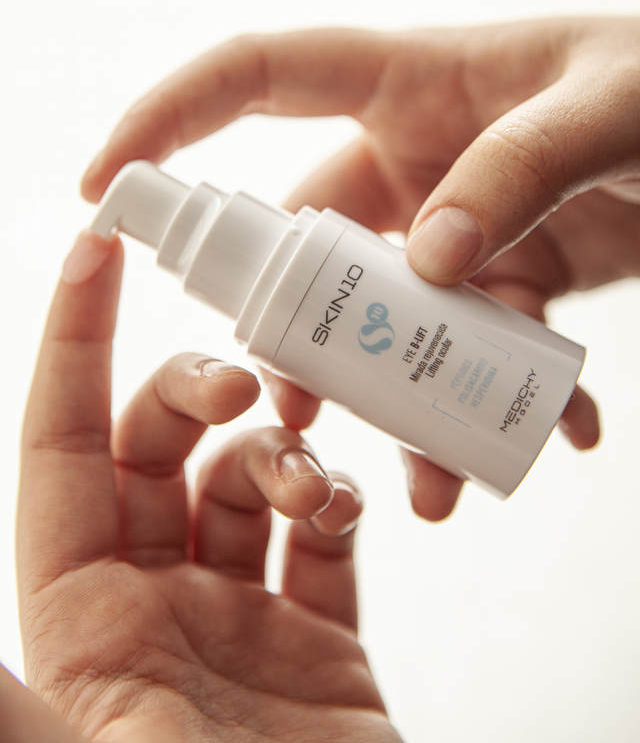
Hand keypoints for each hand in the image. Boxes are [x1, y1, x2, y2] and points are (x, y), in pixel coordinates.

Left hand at [17, 231, 400, 742]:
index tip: (98, 247)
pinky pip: (324, 538)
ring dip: (274, 447)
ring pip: (245, 479)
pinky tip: (338, 506)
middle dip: (192, 388)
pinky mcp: (321, 644)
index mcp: (79, 612)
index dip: (73, 340)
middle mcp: (153, 603)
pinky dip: (334, 499)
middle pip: (158, 446)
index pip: (62, 443)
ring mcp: (240, 620)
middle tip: (239, 384)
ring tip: (300, 472)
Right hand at [80, 17, 639, 518]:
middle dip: (300, 335)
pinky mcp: (511, 271)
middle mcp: (416, 155)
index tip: (104, 189)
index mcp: (409, 83)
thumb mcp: (614, 109)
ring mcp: (460, 219)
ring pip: (393, 321)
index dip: (167, 118)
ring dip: (409, 400)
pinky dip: (509, 401)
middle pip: (310, 247)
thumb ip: (522, 168)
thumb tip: (427, 256)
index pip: (255, 77)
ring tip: (443, 482)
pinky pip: (481, 346)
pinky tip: (563, 436)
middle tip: (305, 419)